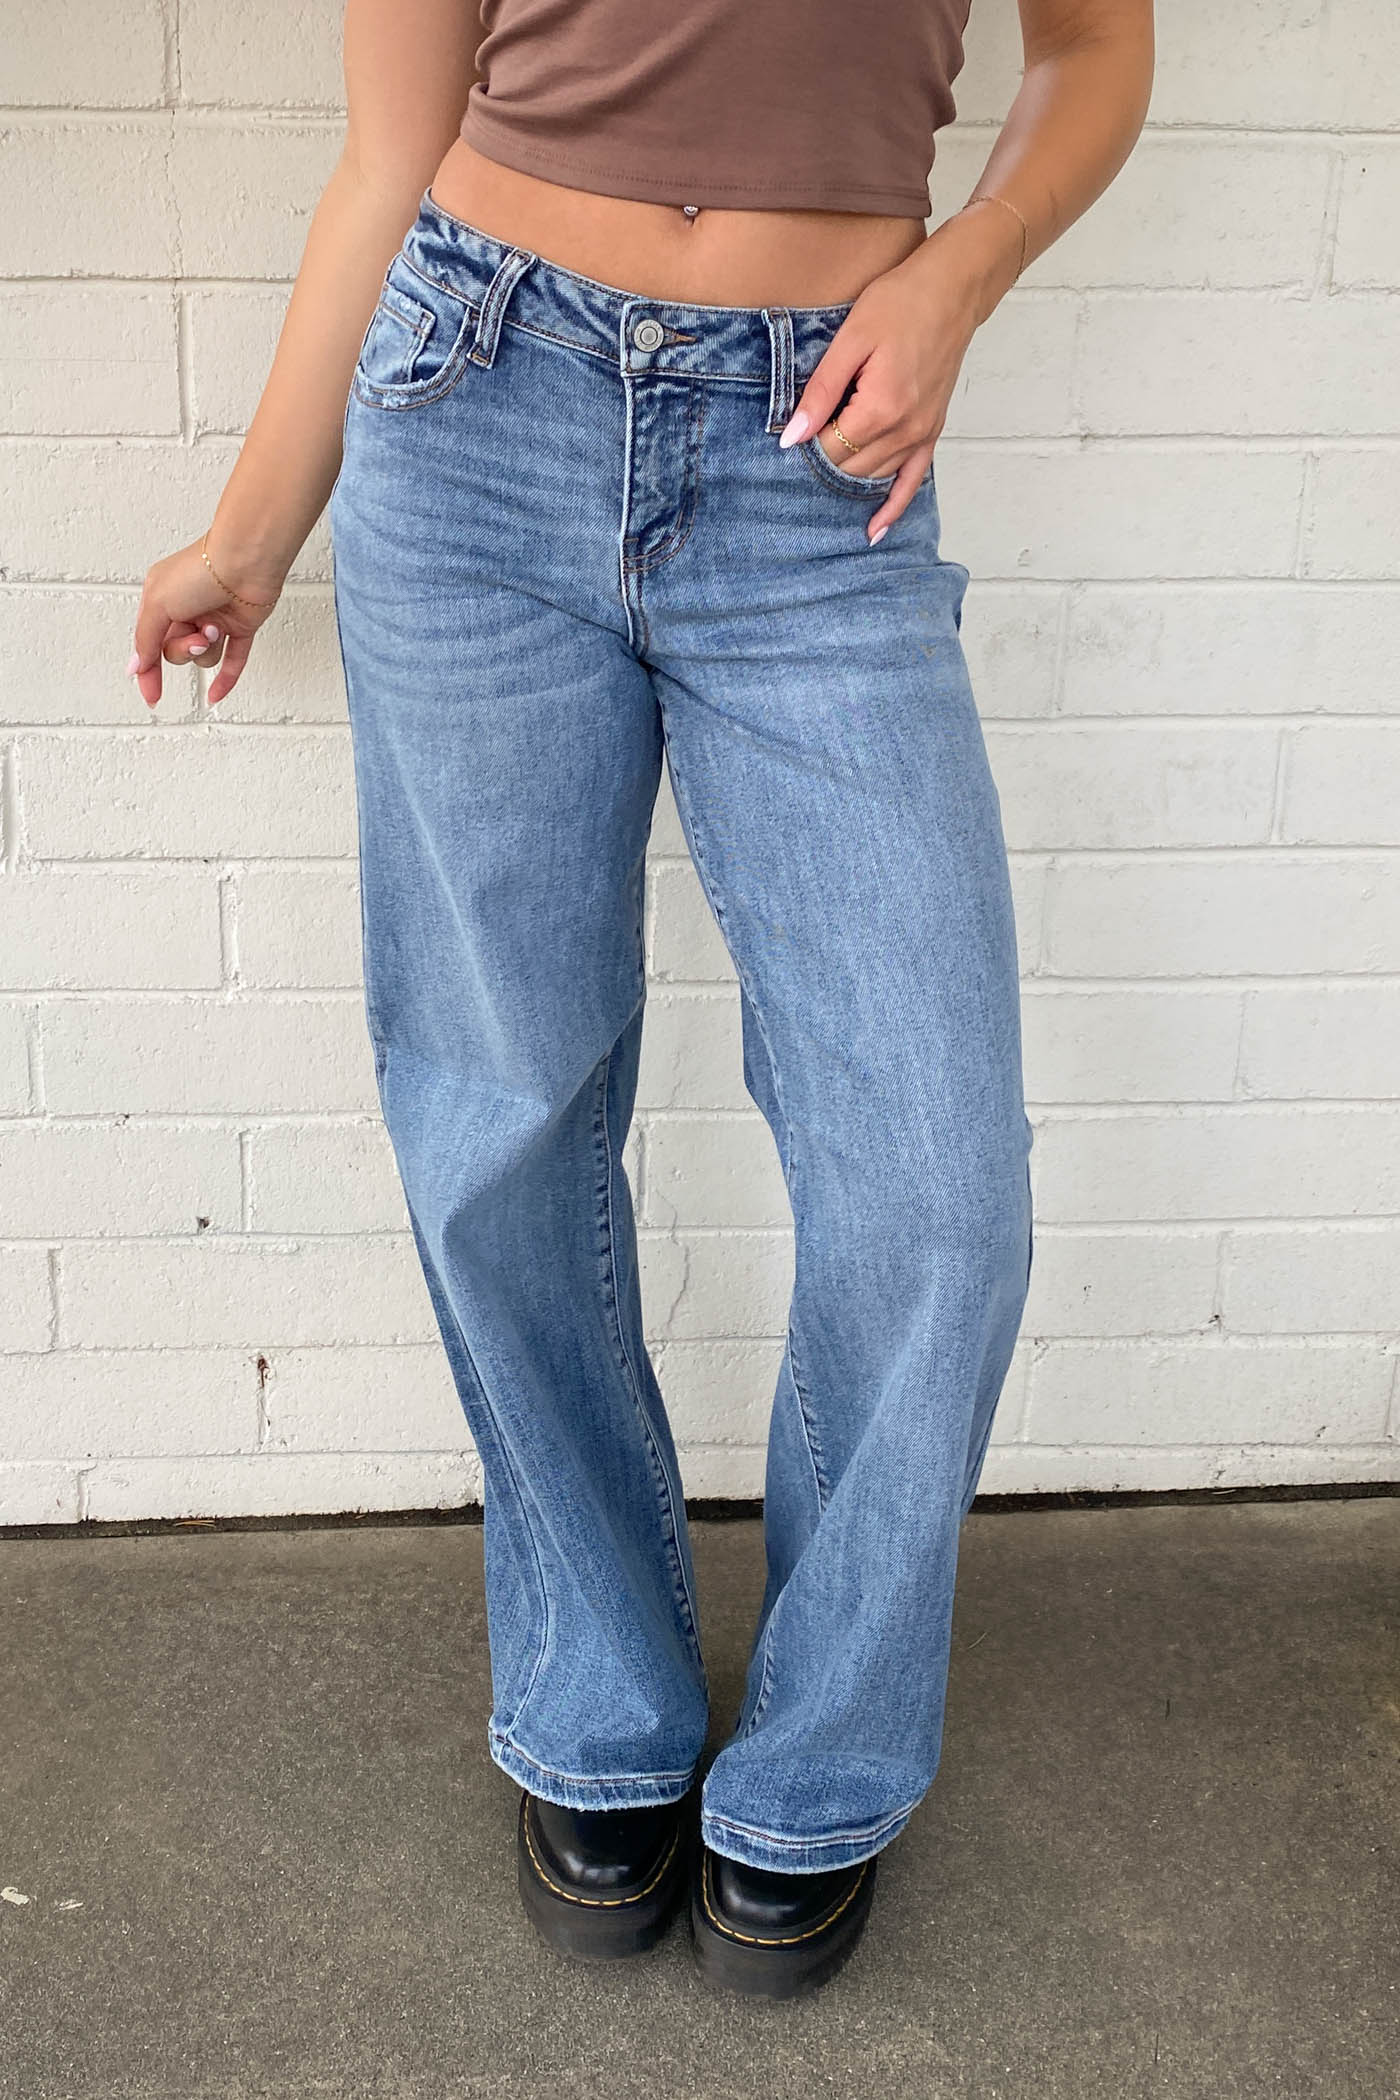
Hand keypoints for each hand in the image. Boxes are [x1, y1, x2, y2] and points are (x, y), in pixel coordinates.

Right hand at [127, 532, 283, 710]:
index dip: (147, 671)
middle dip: (184, 649)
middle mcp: (186, 609)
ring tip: (215, 626)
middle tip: (195, 635)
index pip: (148, 643)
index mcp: (161, 599)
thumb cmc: (200, 570)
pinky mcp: (241, 627)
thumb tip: (137, 665)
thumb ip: (146, 638)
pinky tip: (215, 697)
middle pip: (176, 652)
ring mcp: (214, 619)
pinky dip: (226, 679)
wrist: (245, 561)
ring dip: (208, 647)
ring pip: (205, 656)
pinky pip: (233, 661)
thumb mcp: (158, 603)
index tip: (151, 695)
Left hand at [777, 202, 1020, 543]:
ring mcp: (922, 433)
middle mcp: (905, 429)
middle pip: (850, 468)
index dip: (804, 450)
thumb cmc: (900, 302)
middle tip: (791, 466)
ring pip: (875, 477)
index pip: (830, 450)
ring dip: (848, 484)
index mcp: (880, 408)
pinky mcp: (932, 431)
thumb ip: (820, 392)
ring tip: (816, 494)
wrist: (952, 289)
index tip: (782, 445)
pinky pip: (912, 480)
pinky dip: (893, 506)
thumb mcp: (850, 339)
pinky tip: (874, 529)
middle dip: (821, 467)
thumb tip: (791, 437)